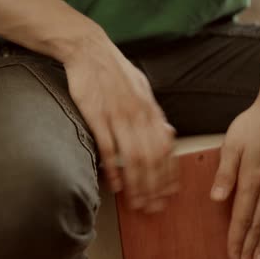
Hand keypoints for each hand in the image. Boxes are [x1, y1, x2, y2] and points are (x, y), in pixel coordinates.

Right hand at [63, 33, 178, 212]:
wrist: (90, 51)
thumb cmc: (116, 71)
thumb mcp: (142, 88)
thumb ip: (153, 112)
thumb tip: (167, 130)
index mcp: (151, 110)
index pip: (166, 149)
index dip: (169, 174)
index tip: (169, 193)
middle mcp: (139, 116)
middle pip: (153, 159)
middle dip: (155, 187)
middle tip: (154, 207)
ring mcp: (118, 116)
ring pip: (134, 157)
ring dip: (137, 184)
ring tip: (137, 202)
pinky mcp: (98, 116)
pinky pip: (109, 147)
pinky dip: (114, 168)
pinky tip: (116, 184)